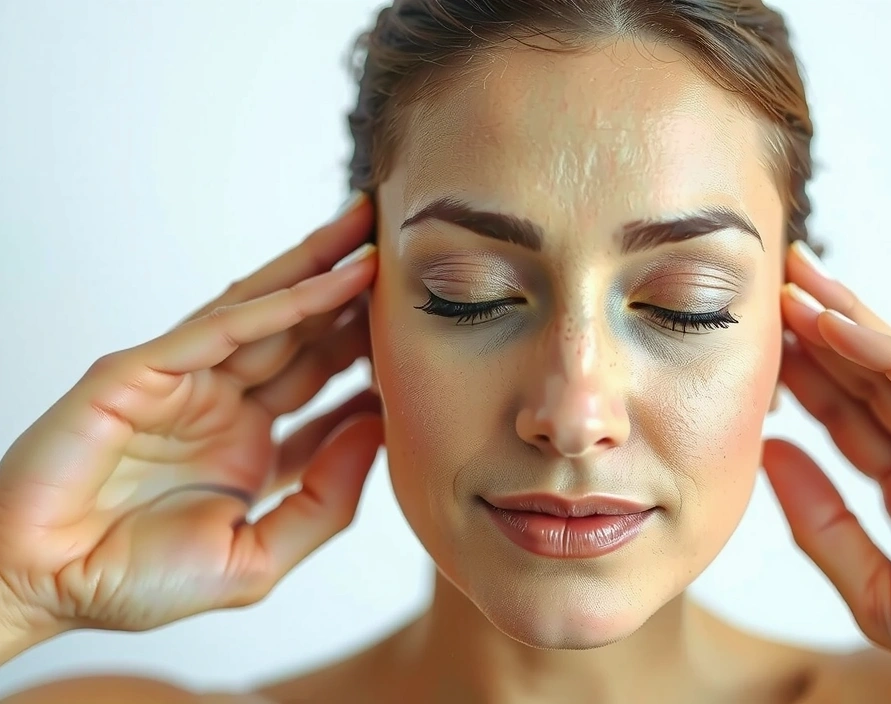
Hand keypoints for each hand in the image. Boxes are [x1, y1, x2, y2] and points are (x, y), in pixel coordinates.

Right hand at [0, 193, 381, 647]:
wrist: (42, 591)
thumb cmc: (136, 581)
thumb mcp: (258, 556)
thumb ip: (324, 499)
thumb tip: (378, 432)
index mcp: (249, 442)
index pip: (322, 386)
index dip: (370, 357)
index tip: (424, 331)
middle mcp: (222, 402)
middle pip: (301, 333)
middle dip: (351, 293)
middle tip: (405, 253)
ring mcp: (182, 380)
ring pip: (265, 310)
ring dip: (321, 268)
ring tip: (371, 229)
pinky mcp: (141, 371)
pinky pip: (222, 328)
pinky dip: (280, 302)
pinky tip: (333, 278)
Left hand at [762, 242, 890, 702]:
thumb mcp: (876, 593)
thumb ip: (822, 526)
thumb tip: (768, 455)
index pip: (848, 418)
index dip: (805, 377)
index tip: (756, 343)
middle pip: (870, 380)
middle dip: (822, 330)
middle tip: (774, 282)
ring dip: (849, 324)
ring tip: (797, 286)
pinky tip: (843, 328)